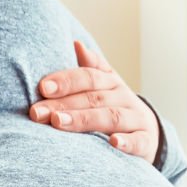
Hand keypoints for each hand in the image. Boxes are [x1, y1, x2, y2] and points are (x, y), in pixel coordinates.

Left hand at [29, 40, 159, 164]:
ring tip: (59, 122)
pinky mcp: (146, 142)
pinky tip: (114, 143)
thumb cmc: (117, 107)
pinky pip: (138, 141)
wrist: (150, 133)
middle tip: (37, 112)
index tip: (42, 88)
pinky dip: (127, 142)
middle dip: (63, 104)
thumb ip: (91, 67)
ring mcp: (137, 119)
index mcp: (111, 83)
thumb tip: (76, 43)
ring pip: (112, 117)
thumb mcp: (106, 85)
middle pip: (93, 98)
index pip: (88, 77)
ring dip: (84, 120)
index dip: (66, 81)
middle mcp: (125, 98)